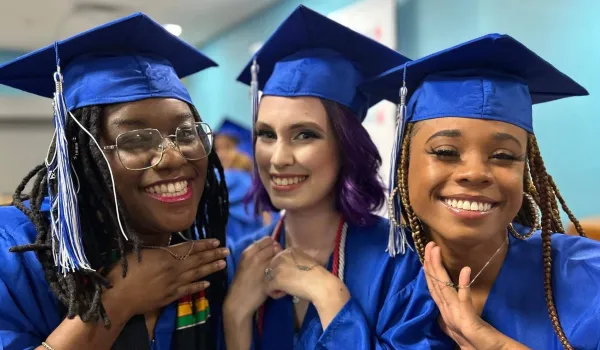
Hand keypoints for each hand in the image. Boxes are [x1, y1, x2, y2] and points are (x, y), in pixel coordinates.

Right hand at [105, 239, 228, 320]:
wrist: (118, 296)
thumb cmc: (124, 271)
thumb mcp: (141, 252)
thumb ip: (158, 250)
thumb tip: (169, 247)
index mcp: (166, 255)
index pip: (191, 248)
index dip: (204, 244)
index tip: (217, 241)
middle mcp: (174, 269)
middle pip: (198, 260)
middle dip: (213, 255)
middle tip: (227, 251)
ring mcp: (173, 284)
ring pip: (197, 274)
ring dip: (211, 268)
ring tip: (223, 264)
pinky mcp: (170, 296)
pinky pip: (188, 289)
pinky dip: (199, 286)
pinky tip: (208, 283)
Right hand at [225, 237, 281, 320]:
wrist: (238, 301)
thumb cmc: (242, 283)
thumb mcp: (245, 264)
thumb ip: (256, 254)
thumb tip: (272, 246)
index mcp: (248, 252)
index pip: (267, 240)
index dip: (272, 245)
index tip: (272, 252)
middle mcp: (256, 257)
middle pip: (275, 246)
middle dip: (278, 252)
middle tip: (277, 261)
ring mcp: (263, 267)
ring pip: (280, 256)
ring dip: (283, 261)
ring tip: (280, 269)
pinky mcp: (270, 278)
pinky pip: (283, 269)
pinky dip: (284, 272)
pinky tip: (281, 279)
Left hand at [264, 248, 340, 302]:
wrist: (321, 284)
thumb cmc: (317, 275)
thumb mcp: (304, 261)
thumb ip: (292, 261)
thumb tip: (284, 267)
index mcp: (288, 250)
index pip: (275, 260)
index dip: (280, 271)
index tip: (290, 277)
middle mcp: (281, 256)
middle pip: (269, 269)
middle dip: (275, 278)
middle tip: (287, 285)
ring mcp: (278, 268)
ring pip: (267, 278)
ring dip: (274, 286)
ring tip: (285, 290)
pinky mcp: (277, 280)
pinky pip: (268, 288)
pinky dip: (274, 294)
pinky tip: (284, 295)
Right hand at [423, 241, 486, 348]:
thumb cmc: (472, 339)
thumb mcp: (458, 321)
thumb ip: (450, 308)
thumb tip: (447, 295)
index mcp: (444, 309)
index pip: (433, 286)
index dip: (429, 269)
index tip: (427, 252)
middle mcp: (445, 309)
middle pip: (435, 283)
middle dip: (431, 263)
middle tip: (430, 245)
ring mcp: (454, 312)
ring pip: (444, 287)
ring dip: (439, 268)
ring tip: (437, 251)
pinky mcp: (466, 317)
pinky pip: (464, 298)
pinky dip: (463, 284)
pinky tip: (465, 270)